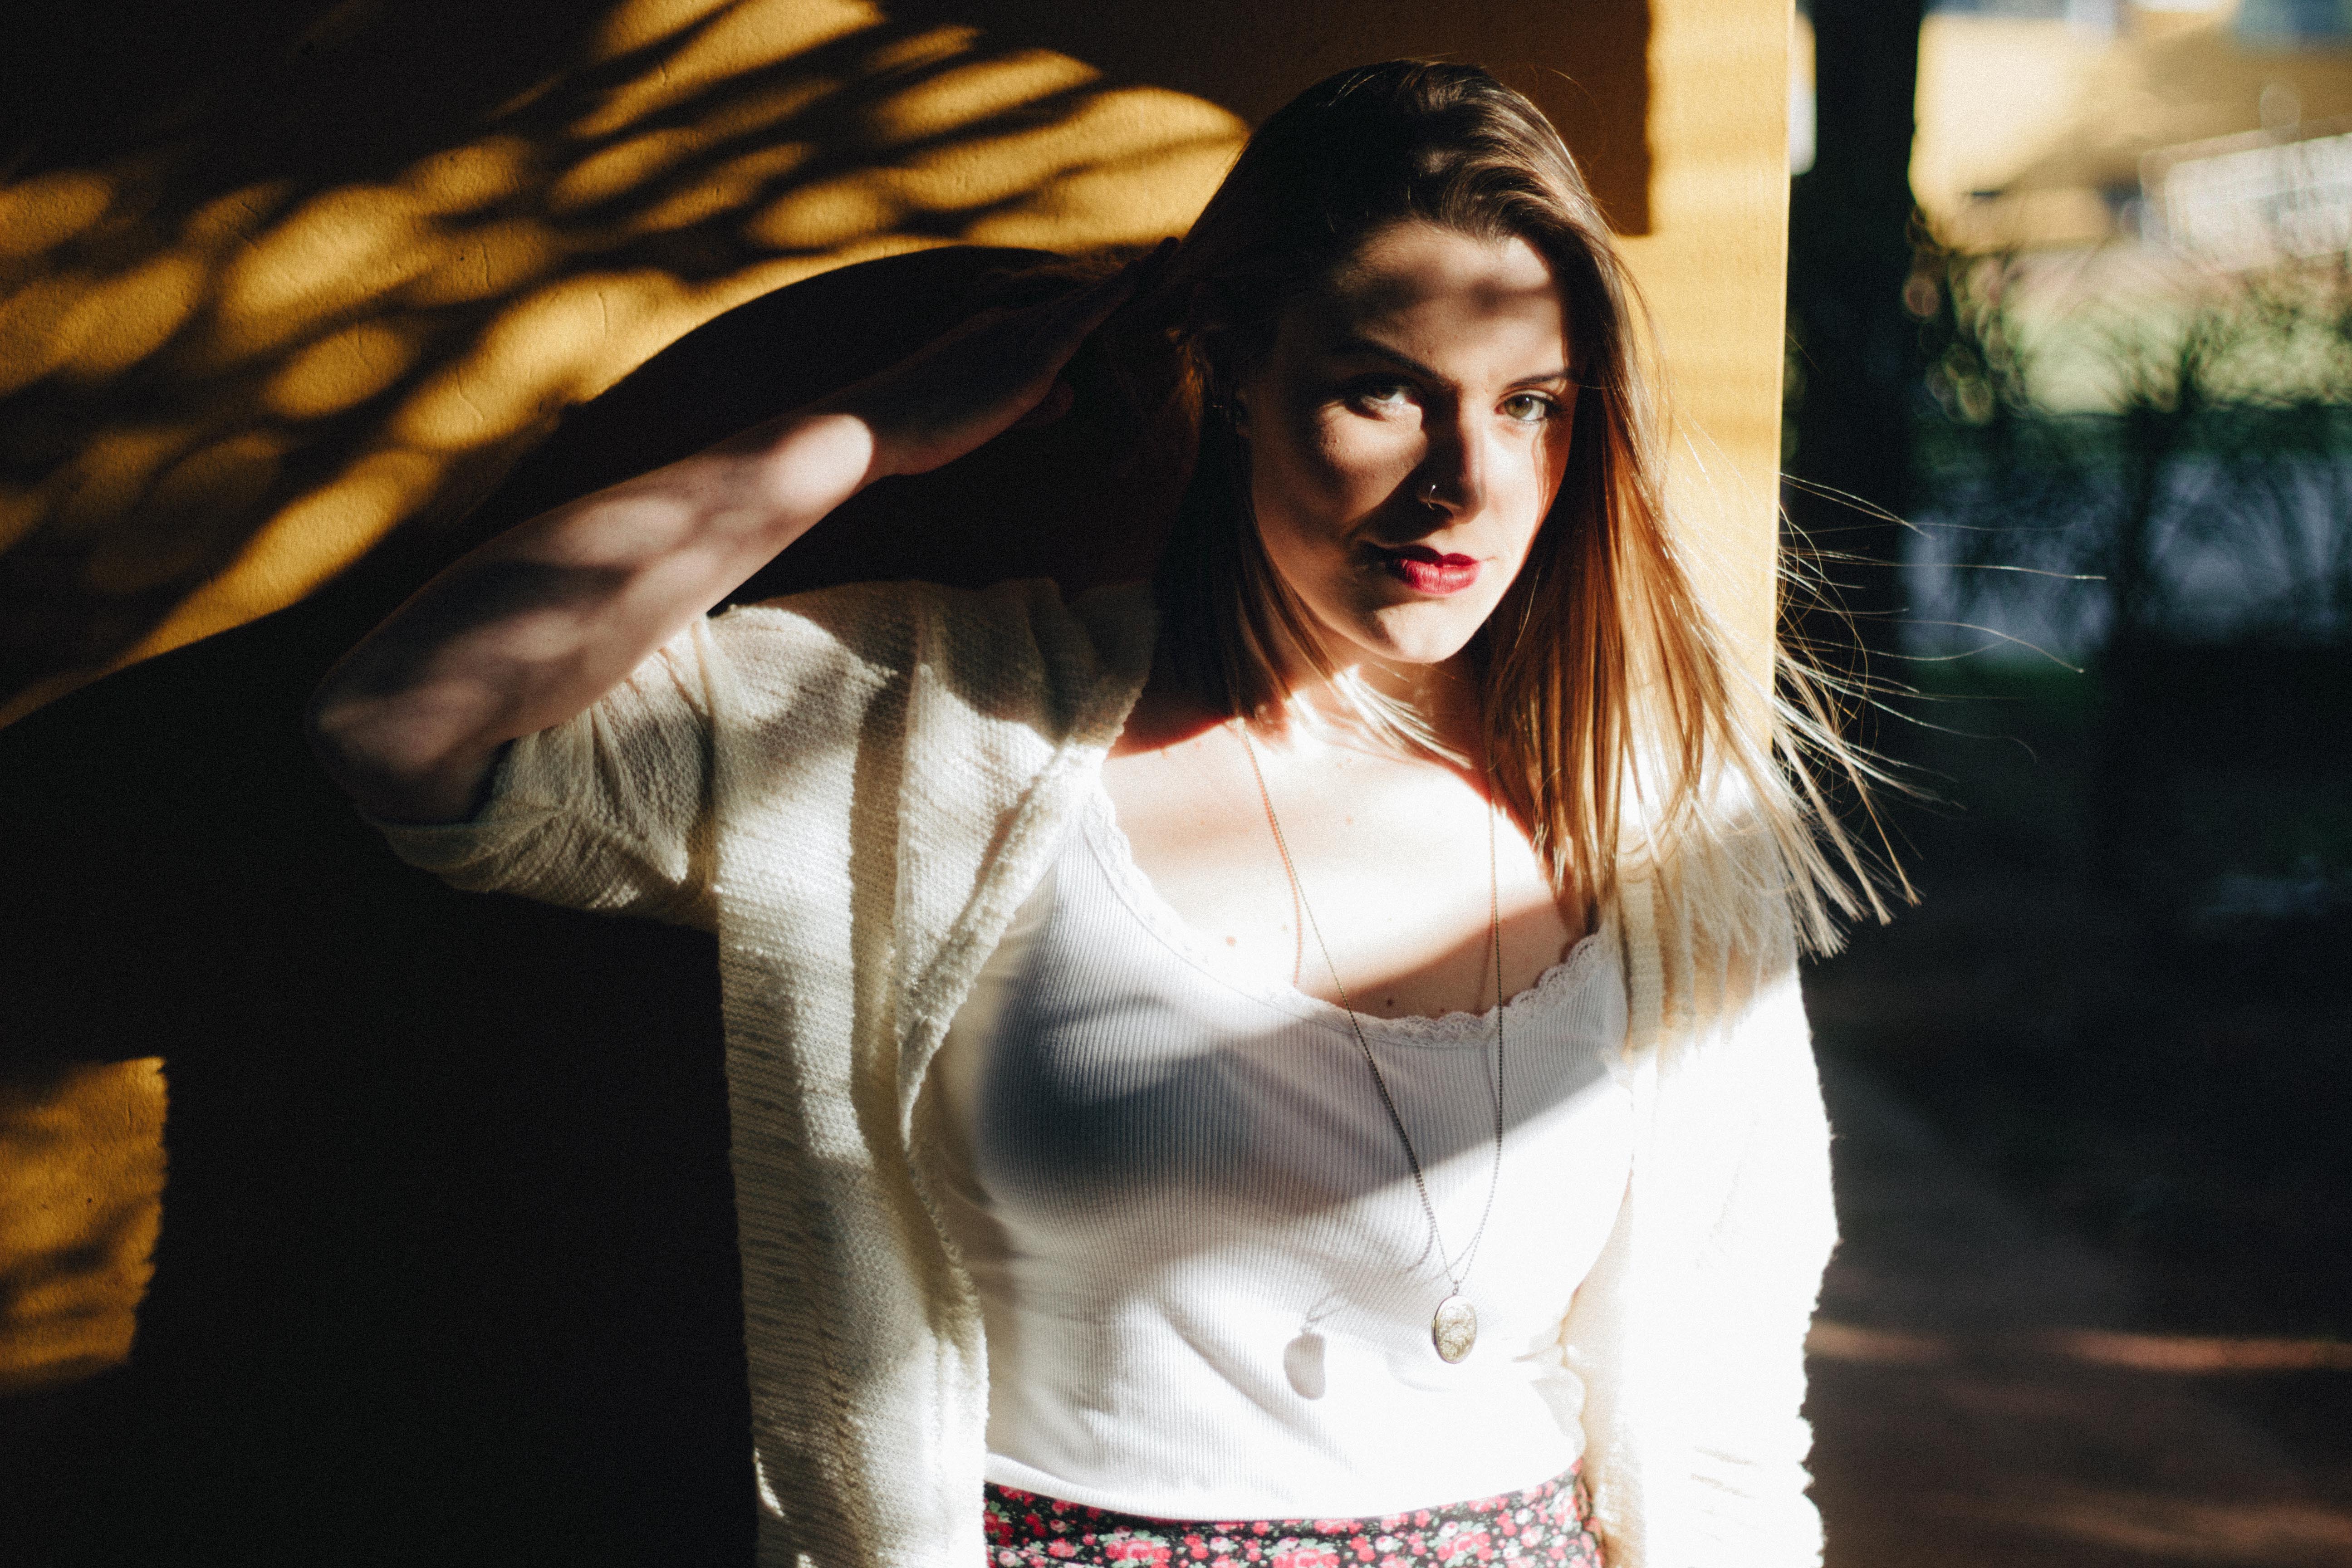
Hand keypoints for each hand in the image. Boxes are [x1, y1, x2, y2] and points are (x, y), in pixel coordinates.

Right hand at [820, 240, 1172, 479]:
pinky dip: (1108, 300)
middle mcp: (1003, 327)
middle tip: (1165, 252)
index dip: (1088, 299)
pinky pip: (1076, 324)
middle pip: (1073, 299)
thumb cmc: (910, 428)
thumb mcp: (979, 418)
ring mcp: (1013, 341)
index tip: (1121, 283)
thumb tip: (1069, 393)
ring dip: (1126, 281)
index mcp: (987, 337)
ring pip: (1081, 306)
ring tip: (1168, 255)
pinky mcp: (1023, 364)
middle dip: (1121, 280)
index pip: (1049, 315)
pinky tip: (1137, 280)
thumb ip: (1028, 405)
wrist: (871, 425)